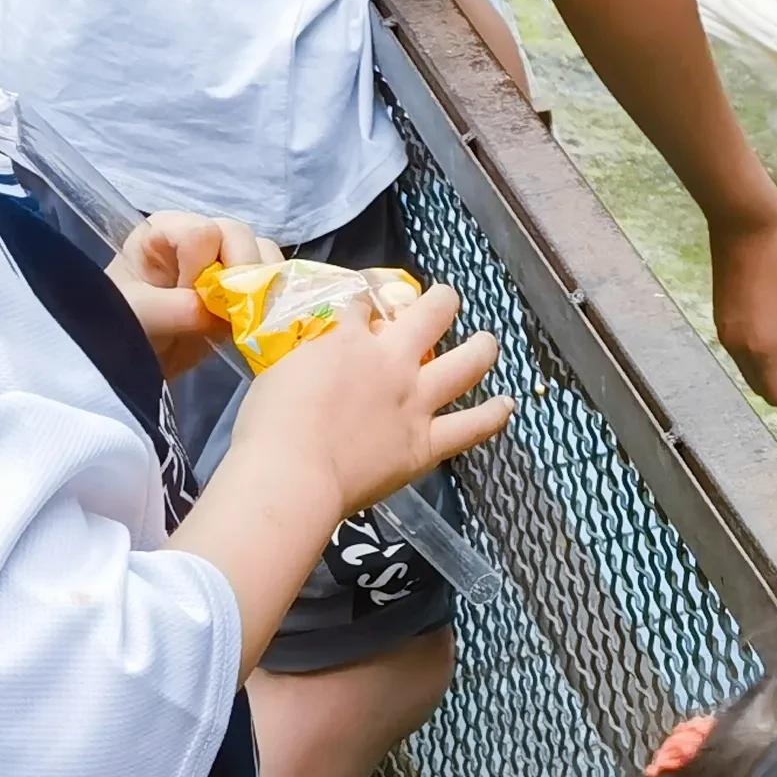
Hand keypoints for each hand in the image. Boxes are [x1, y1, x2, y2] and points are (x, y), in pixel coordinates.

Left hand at [107, 211, 283, 372]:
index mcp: (164, 231)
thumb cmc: (119, 326)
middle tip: (233, 313)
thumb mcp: (134, 316)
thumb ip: (170, 308)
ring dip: (263, 286)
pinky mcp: (244, 285)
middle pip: (239, 236)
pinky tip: (260, 321)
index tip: (193, 301)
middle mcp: (198, 236)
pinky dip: (275, 298)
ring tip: (246, 318)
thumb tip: (213, 310)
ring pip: (264, 253)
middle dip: (243, 274)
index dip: (204, 267)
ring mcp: (224, 260)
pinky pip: (275, 279)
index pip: (201, 233)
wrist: (132, 360)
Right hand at [231, 281, 511, 520]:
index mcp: (348, 341)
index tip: (365, 308)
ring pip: (466, 362)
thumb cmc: (269, 427)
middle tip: (443, 301)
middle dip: (440, 301)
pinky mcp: (425, 443)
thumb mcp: (279, 373)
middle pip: (431, 313)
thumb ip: (306, 361)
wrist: (292, 475)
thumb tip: (314, 362)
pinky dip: (493, 415)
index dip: (366, 302)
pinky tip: (507, 405)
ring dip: (482, 348)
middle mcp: (391, 362)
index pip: (362, 306)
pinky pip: (472, 427)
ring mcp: (415, 401)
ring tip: (488, 342)